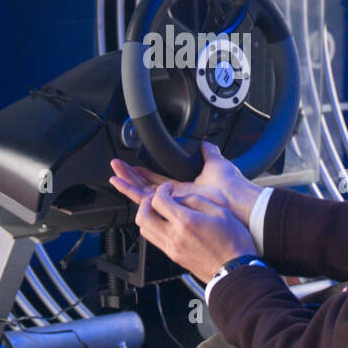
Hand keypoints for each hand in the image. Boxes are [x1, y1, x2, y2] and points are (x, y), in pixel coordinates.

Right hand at [108, 142, 261, 225]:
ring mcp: (171, 201)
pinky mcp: (169, 203)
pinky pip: (145, 197)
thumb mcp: (217, 162)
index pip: (160, 180)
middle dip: (131, 177)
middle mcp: (176, 197)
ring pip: (142, 192)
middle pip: (147, 186)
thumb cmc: (230, 186)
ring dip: (127, 182)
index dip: (146, 173)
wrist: (234, 199)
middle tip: (117, 168)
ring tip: (113, 174)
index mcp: (186, 188)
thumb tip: (206, 144)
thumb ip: (209, 153)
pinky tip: (120, 183)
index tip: (136, 166)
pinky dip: (130, 190)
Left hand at [134, 182, 257, 283]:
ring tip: (160, 212)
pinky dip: (154, 229)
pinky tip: (168, 225)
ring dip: (148, 217)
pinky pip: (154, 240)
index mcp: (186, 222)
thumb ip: (196, 201)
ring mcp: (172, 249)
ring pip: (144, 230)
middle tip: (157, 198)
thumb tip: (180, 198)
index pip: (158, 201)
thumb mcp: (220, 212)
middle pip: (142, 217)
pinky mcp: (173, 257)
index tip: (169, 188)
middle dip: (146, 203)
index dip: (162, 189)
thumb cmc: (233, 243)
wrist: (235, 270)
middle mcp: (174, 236)